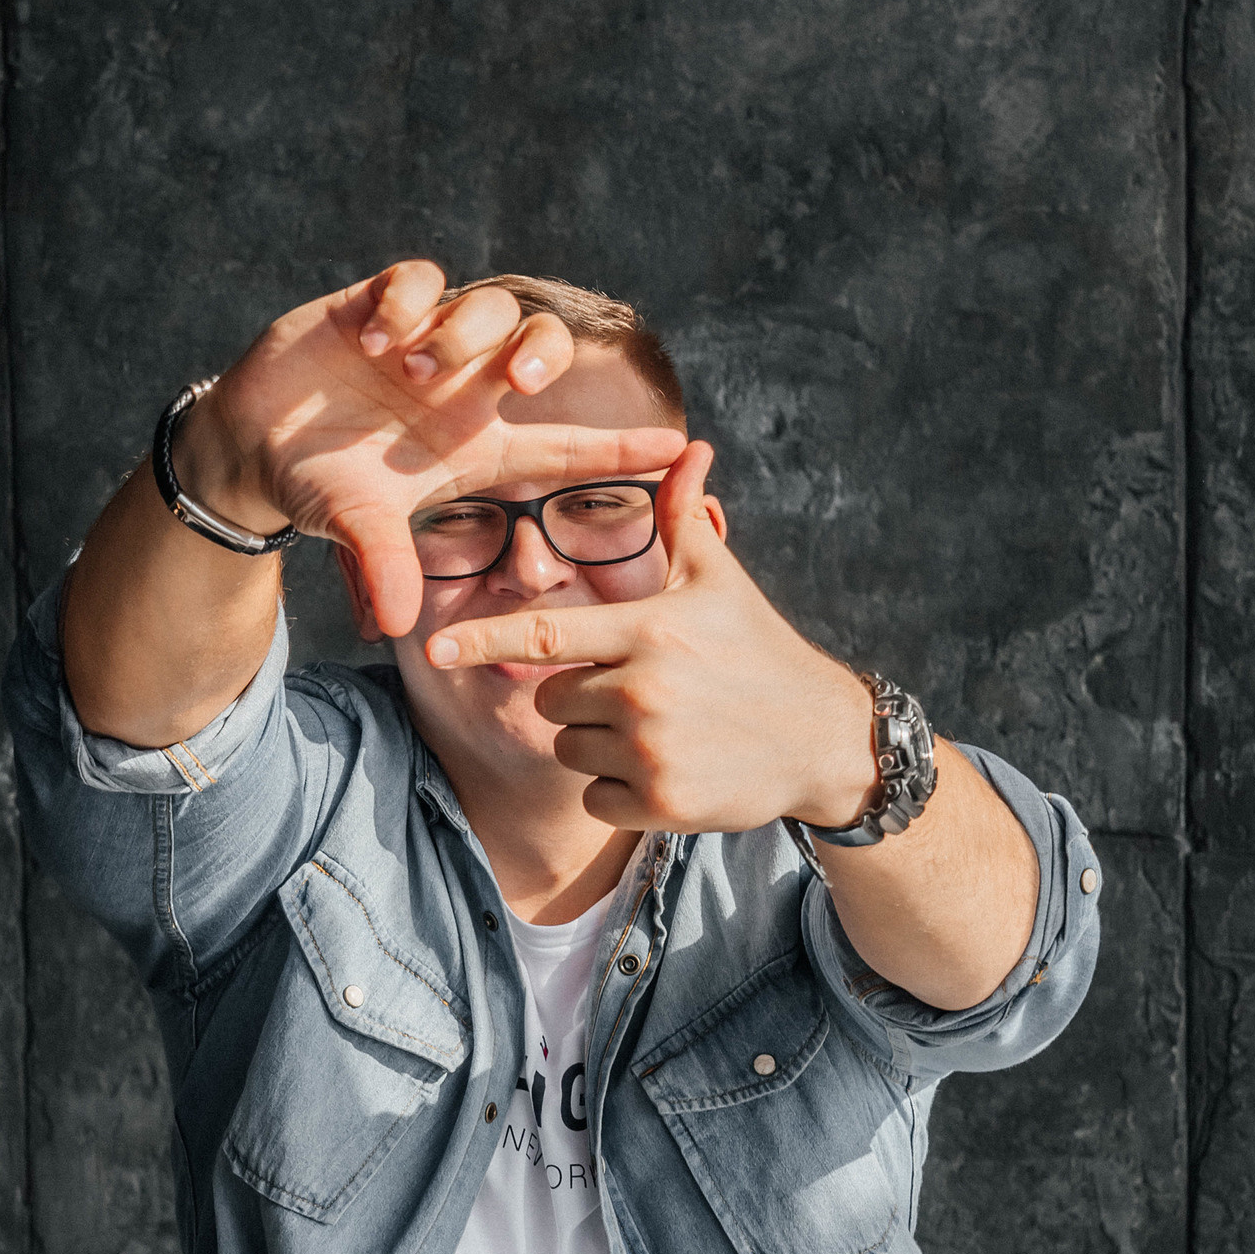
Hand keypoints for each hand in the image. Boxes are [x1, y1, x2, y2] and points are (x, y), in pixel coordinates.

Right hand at [177, 260, 685, 637]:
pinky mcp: (379, 305)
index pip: (564, 446)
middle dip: (542, 354)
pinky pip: (420, 277)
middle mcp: (462, 392)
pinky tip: (374, 336)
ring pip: (487, 306)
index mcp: (475, 446)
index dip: (620, 446)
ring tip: (407, 364)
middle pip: (541, 349)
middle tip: (516, 380)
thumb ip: (383, 564)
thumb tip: (401, 624)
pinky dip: (407, 300)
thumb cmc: (314, 487)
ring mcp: (425, 344)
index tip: (680, 449)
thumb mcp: (354, 525)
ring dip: (459, 332)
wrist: (249, 443)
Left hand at [425, 445, 878, 832]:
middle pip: (551, 698)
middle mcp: (645, 688)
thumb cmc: (759, 650)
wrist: (821, 739)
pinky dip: (618, 792)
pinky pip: (593, 796)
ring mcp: (652, 751)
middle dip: (578, 696)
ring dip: (598, 744)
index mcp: (649, 629)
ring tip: (660, 729)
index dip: (484, 640)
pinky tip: (667, 769)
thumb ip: (682, 520)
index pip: (545, 636)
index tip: (433, 647)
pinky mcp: (661, 804)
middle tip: (638, 692)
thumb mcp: (720, 581)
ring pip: (569, 748)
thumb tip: (687, 449)